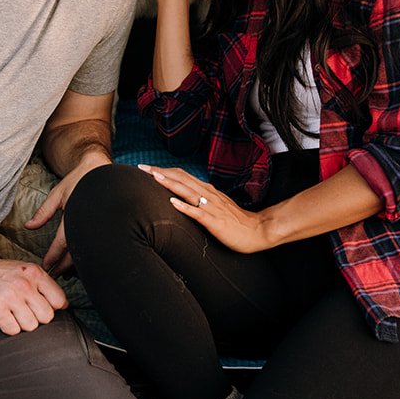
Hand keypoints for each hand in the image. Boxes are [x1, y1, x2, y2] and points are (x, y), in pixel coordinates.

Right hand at [0, 253, 69, 334]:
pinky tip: (2, 316)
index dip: (52, 307)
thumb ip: (43, 285)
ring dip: (21, 324)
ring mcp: (10, 297)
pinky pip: (13, 330)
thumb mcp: (24, 270)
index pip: (59, 301)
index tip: (41, 306)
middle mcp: (25, 284)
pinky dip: (8, 327)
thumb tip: (64, 305)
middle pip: (47, 317)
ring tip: (12, 312)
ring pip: (31, 326)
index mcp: (35, 274)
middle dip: (37, 318)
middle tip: (23, 311)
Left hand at [25, 152, 109, 273]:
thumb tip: (28, 227)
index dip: (53, 257)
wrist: (101, 169)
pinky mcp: (104, 227)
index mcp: (75, 215)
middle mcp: (87, 224)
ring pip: (86, 251)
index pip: (62, 243)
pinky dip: (85, 254)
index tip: (46, 267)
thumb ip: (43, 212)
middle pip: (75, 252)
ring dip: (74, 263)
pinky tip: (79, 261)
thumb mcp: (58, 194)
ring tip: (64, 272)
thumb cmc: (79, 180)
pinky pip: (94, 245)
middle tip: (53, 275)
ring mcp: (98, 226)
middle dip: (63, 266)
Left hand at [138, 164, 273, 253]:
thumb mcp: (215, 206)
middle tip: (141, 167)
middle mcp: (208, 195)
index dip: (164, 171)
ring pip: (188, 192)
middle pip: (181, 179)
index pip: (182, 176)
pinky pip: (199, 213)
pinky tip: (173, 202)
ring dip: (170, 184)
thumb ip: (201, 199)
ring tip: (154, 177)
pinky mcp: (216, 221)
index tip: (146, 168)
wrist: (257, 231)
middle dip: (160, 173)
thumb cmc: (236, 221)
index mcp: (207, 191)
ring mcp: (212, 207)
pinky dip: (185, 206)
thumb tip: (183, 195)